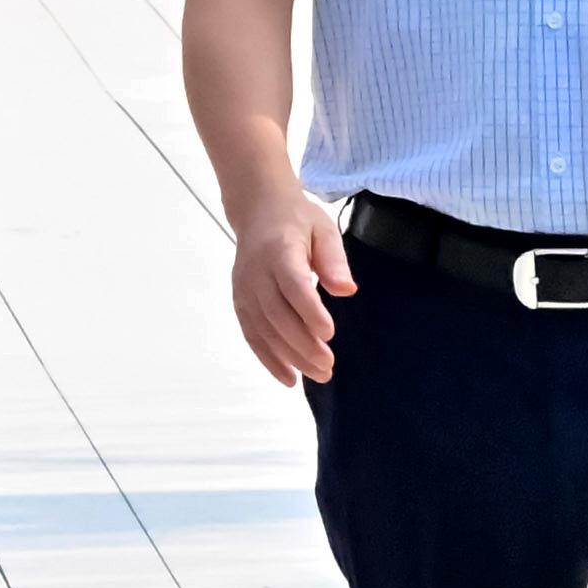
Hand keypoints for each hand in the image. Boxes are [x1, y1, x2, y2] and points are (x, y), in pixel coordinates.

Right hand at [228, 192, 352, 385]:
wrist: (258, 211)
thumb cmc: (298, 221)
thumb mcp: (324, 229)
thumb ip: (334, 260)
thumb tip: (347, 290)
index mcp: (279, 250)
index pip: (293, 285)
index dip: (309, 311)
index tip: (330, 334)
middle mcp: (256, 273)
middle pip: (277, 315)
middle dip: (302, 344)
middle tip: (328, 366)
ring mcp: (244, 290)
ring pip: (264, 330)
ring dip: (289, 357)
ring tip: (318, 374)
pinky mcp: (240, 302)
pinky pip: (251, 335)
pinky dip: (268, 359)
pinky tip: (289, 377)